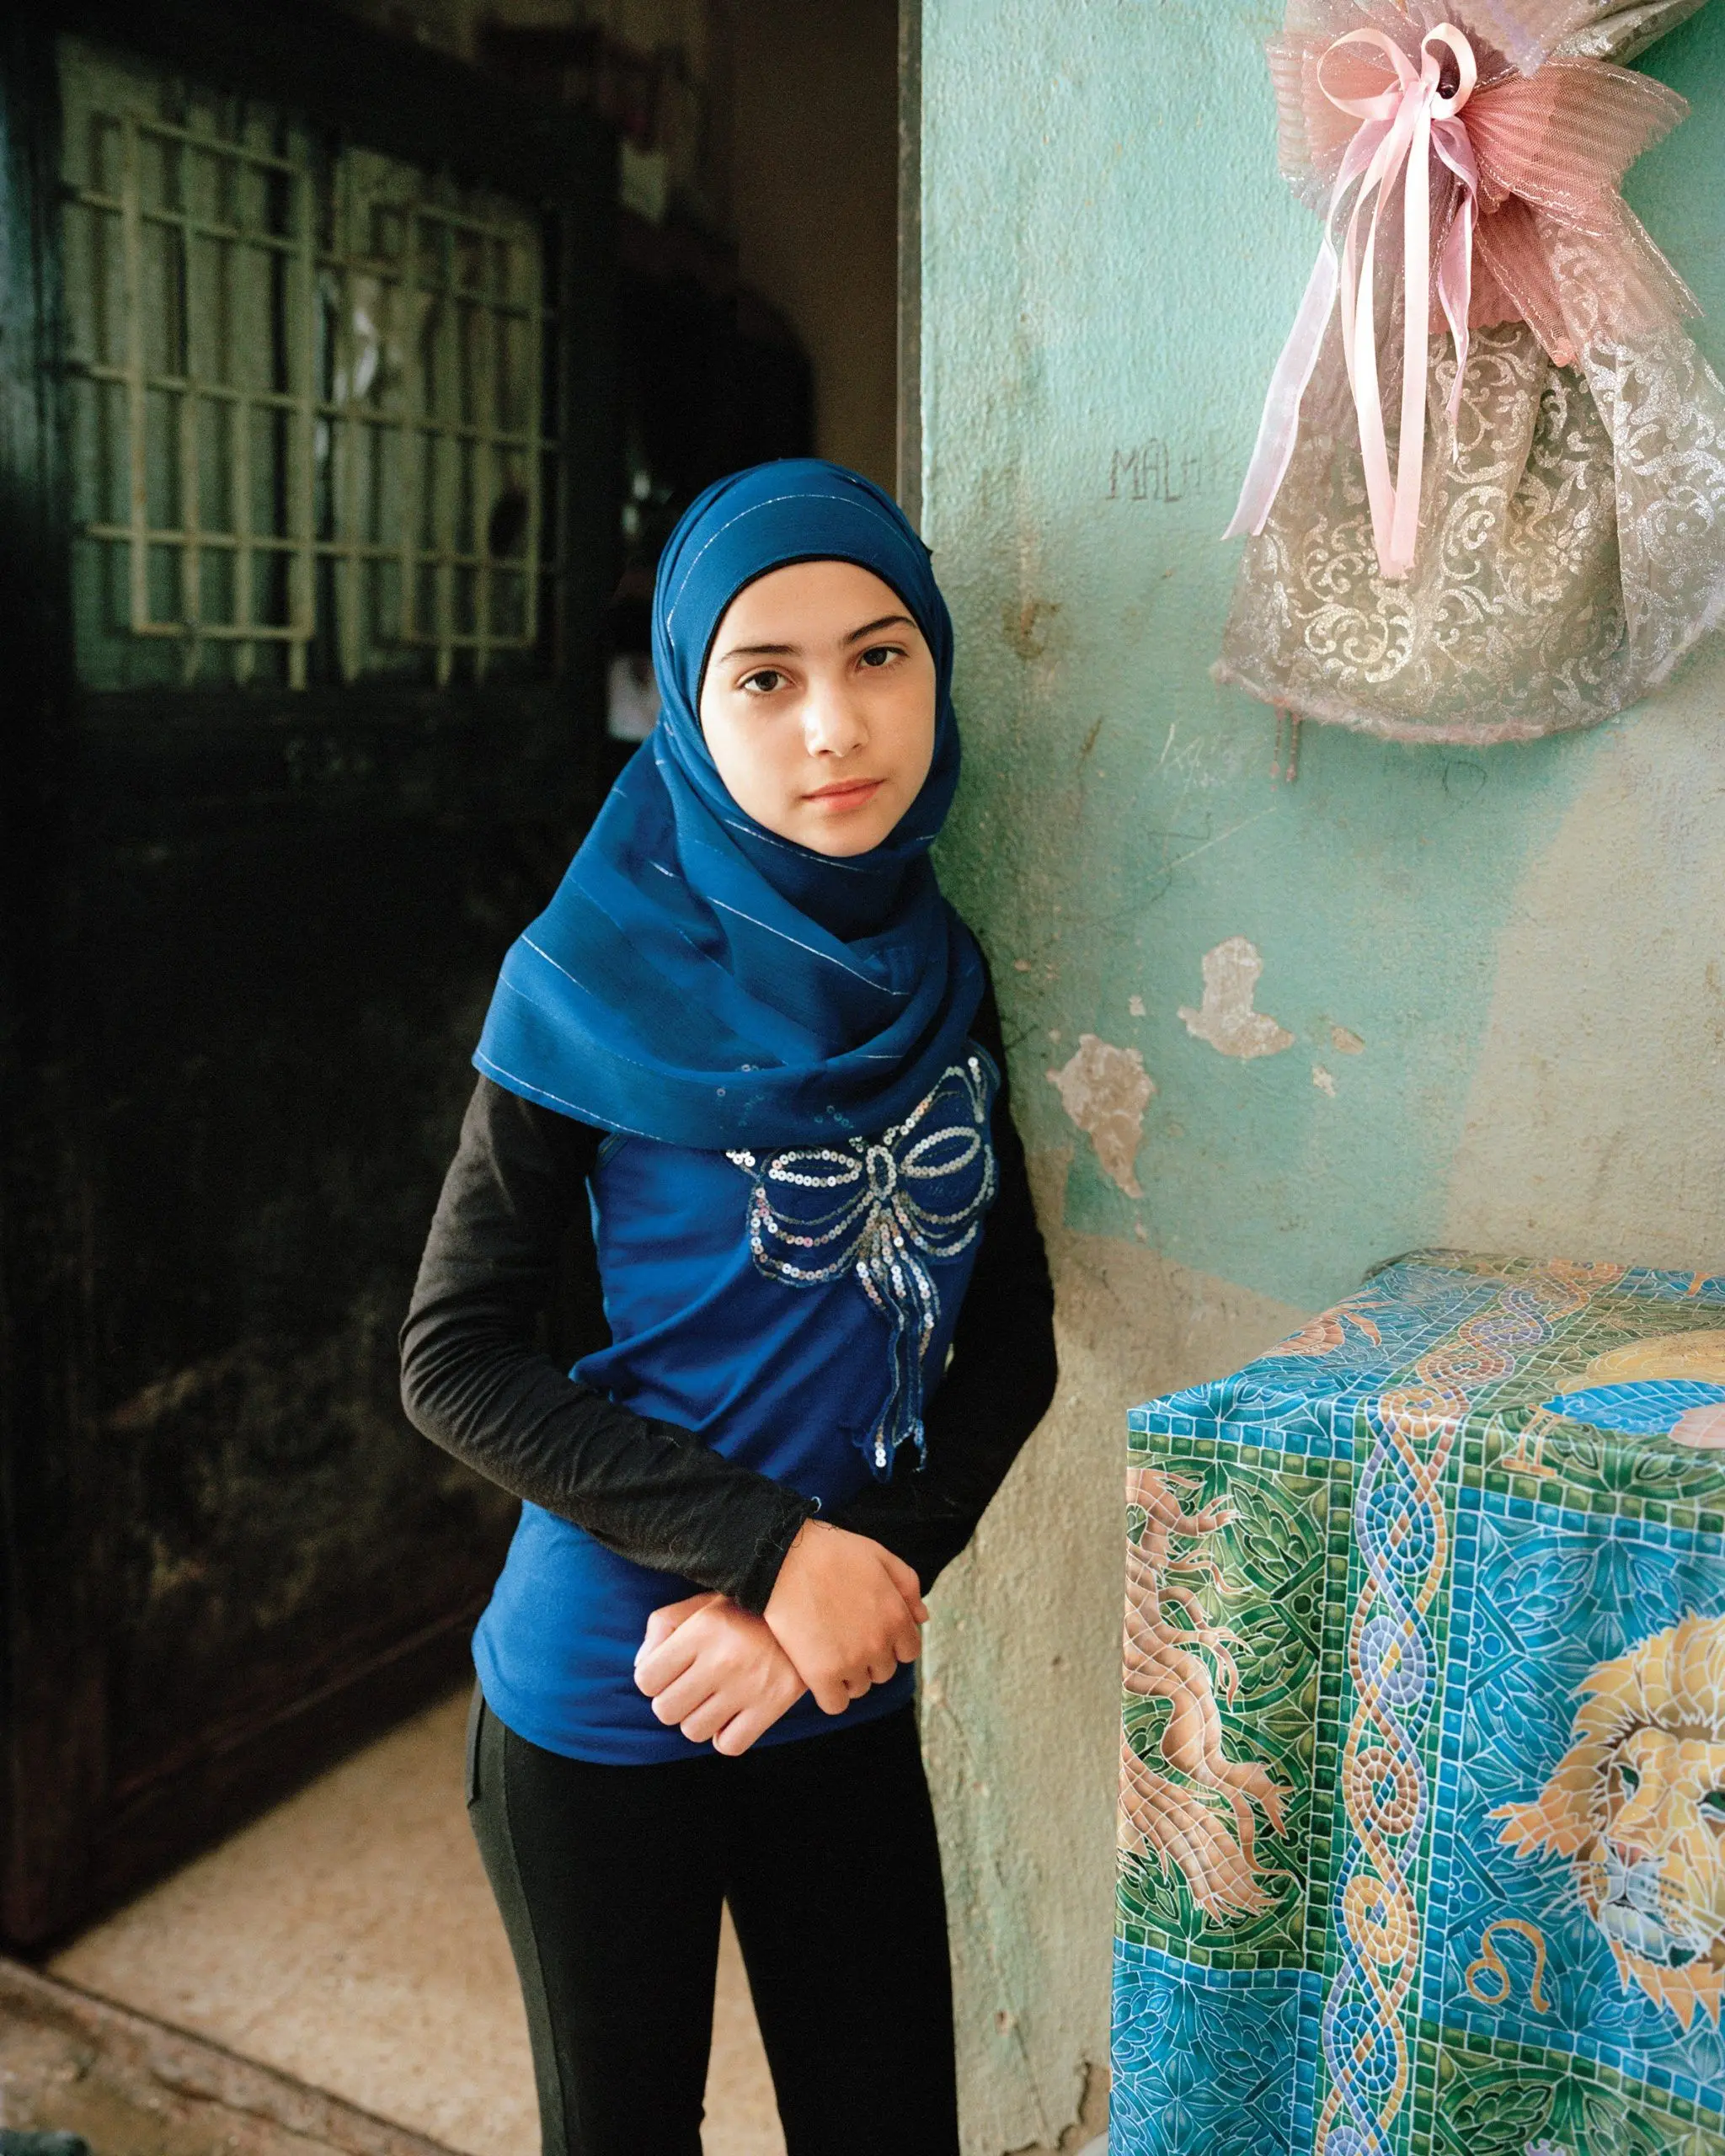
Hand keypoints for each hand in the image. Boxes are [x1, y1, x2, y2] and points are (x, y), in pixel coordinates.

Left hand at [633, 1593, 806, 1755]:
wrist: (810, 1611)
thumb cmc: (747, 1609)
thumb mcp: (703, 1602)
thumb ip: (663, 1625)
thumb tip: (641, 1668)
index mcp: (702, 1629)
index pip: (646, 1679)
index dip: (652, 1680)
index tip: (668, 1673)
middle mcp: (722, 1659)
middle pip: (665, 1710)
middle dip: (672, 1702)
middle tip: (690, 1688)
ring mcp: (748, 1686)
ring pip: (693, 1731)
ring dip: (697, 1720)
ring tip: (713, 1700)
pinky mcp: (772, 1706)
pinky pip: (729, 1745)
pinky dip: (725, 1736)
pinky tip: (732, 1715)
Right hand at [762, 1521, 927, 1715]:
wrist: (784, 1559)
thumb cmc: (831, 1552)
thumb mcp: (879, 1556)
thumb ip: (907, 1586)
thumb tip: (922, 1618)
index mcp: (896, 1617)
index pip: (909, 1651)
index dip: (891, 1643)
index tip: (870, 1633)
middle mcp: (879, 1643)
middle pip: (884, 1671)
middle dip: (869, 1658)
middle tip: (846, 1638)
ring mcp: (851, 1661)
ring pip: (860, 1688)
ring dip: (848, 1675)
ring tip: (828, 1651)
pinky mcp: (822, 1674)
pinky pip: (836, 1704)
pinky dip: (830, 1694)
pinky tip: (819, 1673)